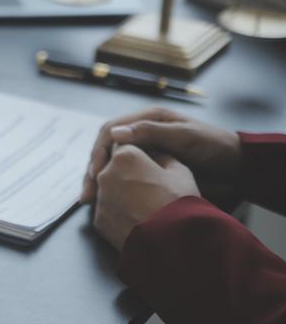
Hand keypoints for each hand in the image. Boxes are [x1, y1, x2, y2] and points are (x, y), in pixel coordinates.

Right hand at [81, 107, 241, 203]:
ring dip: (97, 183)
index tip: (95, 173)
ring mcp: (141, 153)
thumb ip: (152, 133)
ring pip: (109, 166)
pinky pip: (120, 177)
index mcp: (146, 120)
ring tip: (90, 201)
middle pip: (104, 150)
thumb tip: (115, 133)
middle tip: (87, 194)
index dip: (98, 152)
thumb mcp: (185, 137)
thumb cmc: (213, 147)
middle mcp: (138, 134)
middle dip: (92, 171)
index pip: (109, 132)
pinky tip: (103, 203)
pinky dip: (110, 189)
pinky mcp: (145, 170)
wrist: (235, 168)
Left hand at [93, 144, 199, 249]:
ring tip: (143, 203)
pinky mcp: (98, 220)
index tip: (149, 161)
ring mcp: (99, 199)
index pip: (125, 144)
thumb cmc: (179, 203)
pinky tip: (135, 217)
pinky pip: (107, 209)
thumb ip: (163, 157)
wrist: (171, 244)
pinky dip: (118, 211)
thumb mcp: (180, 171)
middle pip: (113, 166)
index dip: (138, 153)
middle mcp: (104, 174)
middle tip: (147, 184)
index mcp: (124, 156)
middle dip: (127, 172)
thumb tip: (155, 156)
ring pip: (108, 189)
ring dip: (120, 191)